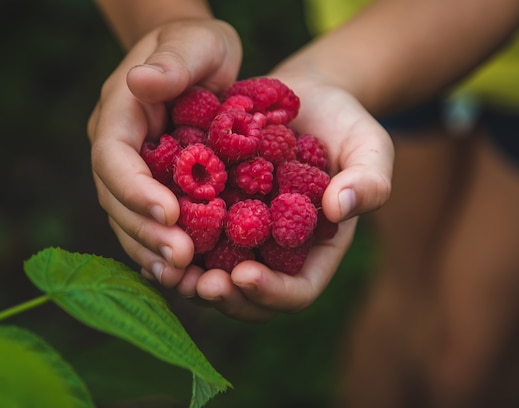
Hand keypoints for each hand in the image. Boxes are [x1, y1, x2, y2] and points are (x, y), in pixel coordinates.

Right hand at [87, 19, 241, 286]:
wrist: (198, 59)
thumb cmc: (196, 45)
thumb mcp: (193, 41)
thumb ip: (172, 61)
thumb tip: (140, 81)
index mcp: (119, 115)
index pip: (113, 158)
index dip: (134, 189)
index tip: (169, 214)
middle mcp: (119, 151)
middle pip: (117, 200)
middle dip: (146, 232)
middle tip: (182, 259)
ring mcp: (134, 173)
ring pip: (129, 221)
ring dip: (152, 252)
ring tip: (183, 279)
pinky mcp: (155, 189)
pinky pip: (150, 225)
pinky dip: (164, 250)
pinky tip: (186, 275)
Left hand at [188, 75, 393, 321]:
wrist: (303, 98)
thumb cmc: (343, 124)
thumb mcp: (368, 147)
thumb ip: (368, 179)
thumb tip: (340, 207)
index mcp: (313, 250)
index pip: (295, 291)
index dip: (271, 292)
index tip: (244, 275)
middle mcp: (272, 251)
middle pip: (246, 294)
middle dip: (222, 295)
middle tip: (197, 284)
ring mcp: (239, 234)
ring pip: (211, 271)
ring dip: (188, 276)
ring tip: (167, 266)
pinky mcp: (213, 209)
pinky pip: (190, 234)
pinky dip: (172, 238)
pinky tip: (151, 230)